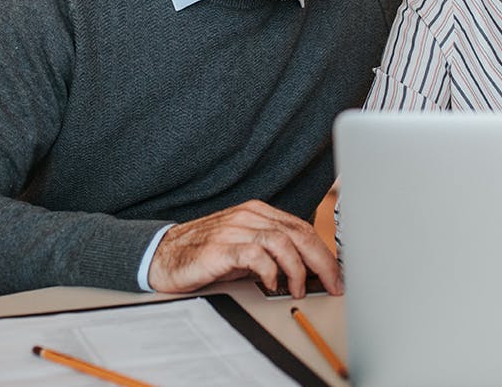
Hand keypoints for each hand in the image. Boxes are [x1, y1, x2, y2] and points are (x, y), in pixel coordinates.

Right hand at [147, 200, 342, 297]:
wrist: (163, 255)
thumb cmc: (206, 254)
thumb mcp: (245, 249)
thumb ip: (273, 252)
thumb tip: (308, 270)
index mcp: (258, 213)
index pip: (302, 228)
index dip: (324, 253)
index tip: (337, 274)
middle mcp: (249, 216)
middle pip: (298, 233)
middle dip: (321, 261)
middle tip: (332, 283)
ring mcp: (234, 229)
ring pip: (281, 241)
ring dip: (297, 269)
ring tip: (298, 289)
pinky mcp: (221, 246)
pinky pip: (255, 254)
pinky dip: (270, 270)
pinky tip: (272, 284)